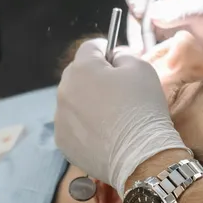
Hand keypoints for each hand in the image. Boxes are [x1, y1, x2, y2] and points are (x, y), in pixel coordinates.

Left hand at [55, 39, 187, 193]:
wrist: (140, 155)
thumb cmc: (142, 107)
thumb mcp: (141, 68)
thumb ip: (123, 54)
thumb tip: (114, 57)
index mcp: (82, 68)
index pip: (90, 48)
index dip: (105, 50)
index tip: (116, 59)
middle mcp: (64, 90)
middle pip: (77, 73)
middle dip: (94, 76)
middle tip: (116, 90)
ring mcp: (60, 117)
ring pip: (72, 99)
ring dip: (86, 101)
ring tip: (109, 116)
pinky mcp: (62, 141)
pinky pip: (71, 124)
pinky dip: (83, 124)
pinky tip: (102, 133)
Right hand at [124, 0, 202, 61]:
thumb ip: (181, 9)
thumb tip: (152, 14)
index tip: (139, 10)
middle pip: (133, 1)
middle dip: (134, 21)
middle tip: (142, 41)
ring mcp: (159, 12)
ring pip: (136, 22)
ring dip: (137, 38)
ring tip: (145, 54)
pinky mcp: (160, 31)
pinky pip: (144, 37)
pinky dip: (143, 48)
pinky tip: (147, 58)